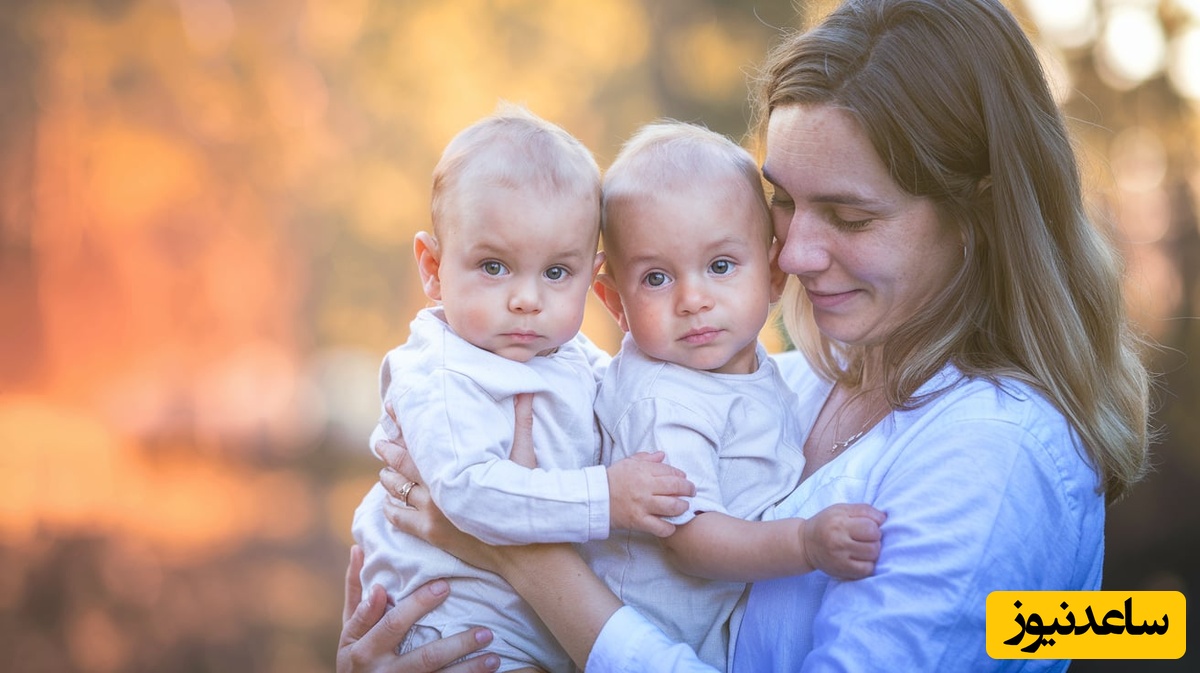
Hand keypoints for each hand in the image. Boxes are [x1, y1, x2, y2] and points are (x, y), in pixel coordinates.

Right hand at [338, 545, 499, 672]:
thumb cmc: (354, 657)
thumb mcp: (349, 630)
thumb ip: (356, 593)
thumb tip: (358, 549)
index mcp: (364, 648)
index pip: (394, 623)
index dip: (417, 605)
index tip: (444, 586)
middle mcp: (383, 671)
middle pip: (425, 656)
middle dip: (456, 645)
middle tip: (485, 631)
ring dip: (469, 669)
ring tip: (494, 656)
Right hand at [606, 452, 693, 536]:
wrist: (594, 498)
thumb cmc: (611, 479)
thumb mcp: (627, 463)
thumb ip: (646, 458)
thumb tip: (662, 455)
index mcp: (642, 470)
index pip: (670, 471)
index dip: (680, 475)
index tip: (684, 479)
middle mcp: (645, 487)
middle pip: (676, 487)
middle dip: (688, 490)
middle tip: (691, 492)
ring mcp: (643, 505)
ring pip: (673, 506)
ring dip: (683, 507)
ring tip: (684, 507)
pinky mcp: (639, 521)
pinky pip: (660, 527)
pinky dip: (669, 528)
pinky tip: (671, 525)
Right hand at [802, 503, 886, 579]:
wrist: (805, 544)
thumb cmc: (826, 524)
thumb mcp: (841, 509)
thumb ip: (863, 510)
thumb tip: (884, 518)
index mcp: (839, 521)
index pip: (871, 525)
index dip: (875, 525)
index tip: (868, 526)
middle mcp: (838, 540)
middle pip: (874, 540)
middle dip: (875, 538)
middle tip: (866, 538)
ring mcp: (840, 557)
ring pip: (872, 555)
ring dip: (873, 551)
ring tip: (864, 547)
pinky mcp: (841, 570)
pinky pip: (866, 569)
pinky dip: (868, 564)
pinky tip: (861, 559)